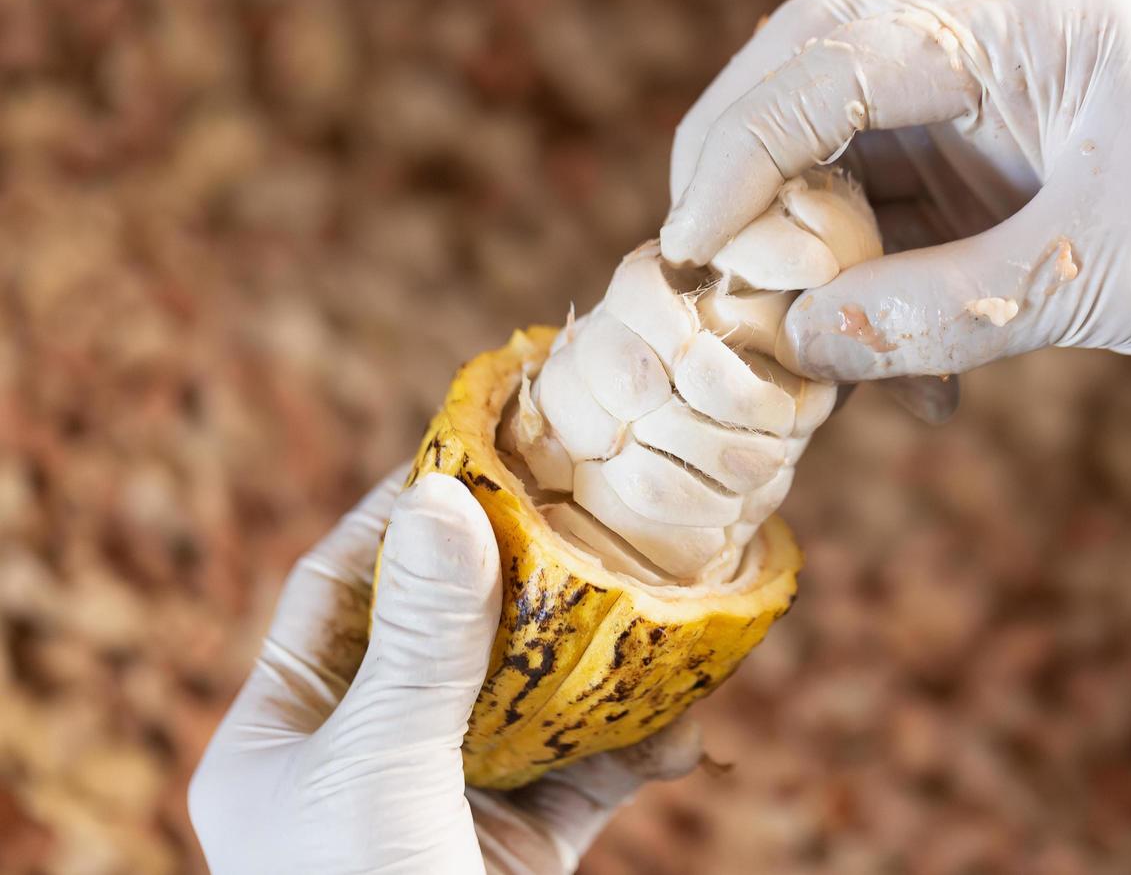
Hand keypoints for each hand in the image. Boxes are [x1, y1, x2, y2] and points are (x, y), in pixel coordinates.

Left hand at [190, 470, 700, 873]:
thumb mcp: (376, 773)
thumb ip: (418, 644)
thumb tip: (442, 497)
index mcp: (286, 738)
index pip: (339, 589)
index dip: (400, 513)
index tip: (471, 448)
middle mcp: (366, 760)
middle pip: (445, 633)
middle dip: (519, 572)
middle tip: (586, 502)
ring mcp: (448, 804)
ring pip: (528, 700)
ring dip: (596, 656)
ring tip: (656, 593)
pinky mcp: (521, 854)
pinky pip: (587, 781)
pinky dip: (640, 748)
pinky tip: (691, 718)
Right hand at [663, 0, 1130, 393]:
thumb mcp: (1097, 279)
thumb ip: (939, 309)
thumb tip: (799, 340)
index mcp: (1030, 27)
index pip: (838, 58)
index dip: (745, 148)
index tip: (689, 242)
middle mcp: (1001, 46)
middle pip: (816, 70)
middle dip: (742, 164)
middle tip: (693, 261)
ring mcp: (1001, 103)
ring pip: (849, 148)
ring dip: (808, 244)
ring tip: (795, 341)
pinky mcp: (1006, 163)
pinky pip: (901, 208)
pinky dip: (874, 283)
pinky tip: (885, 368)